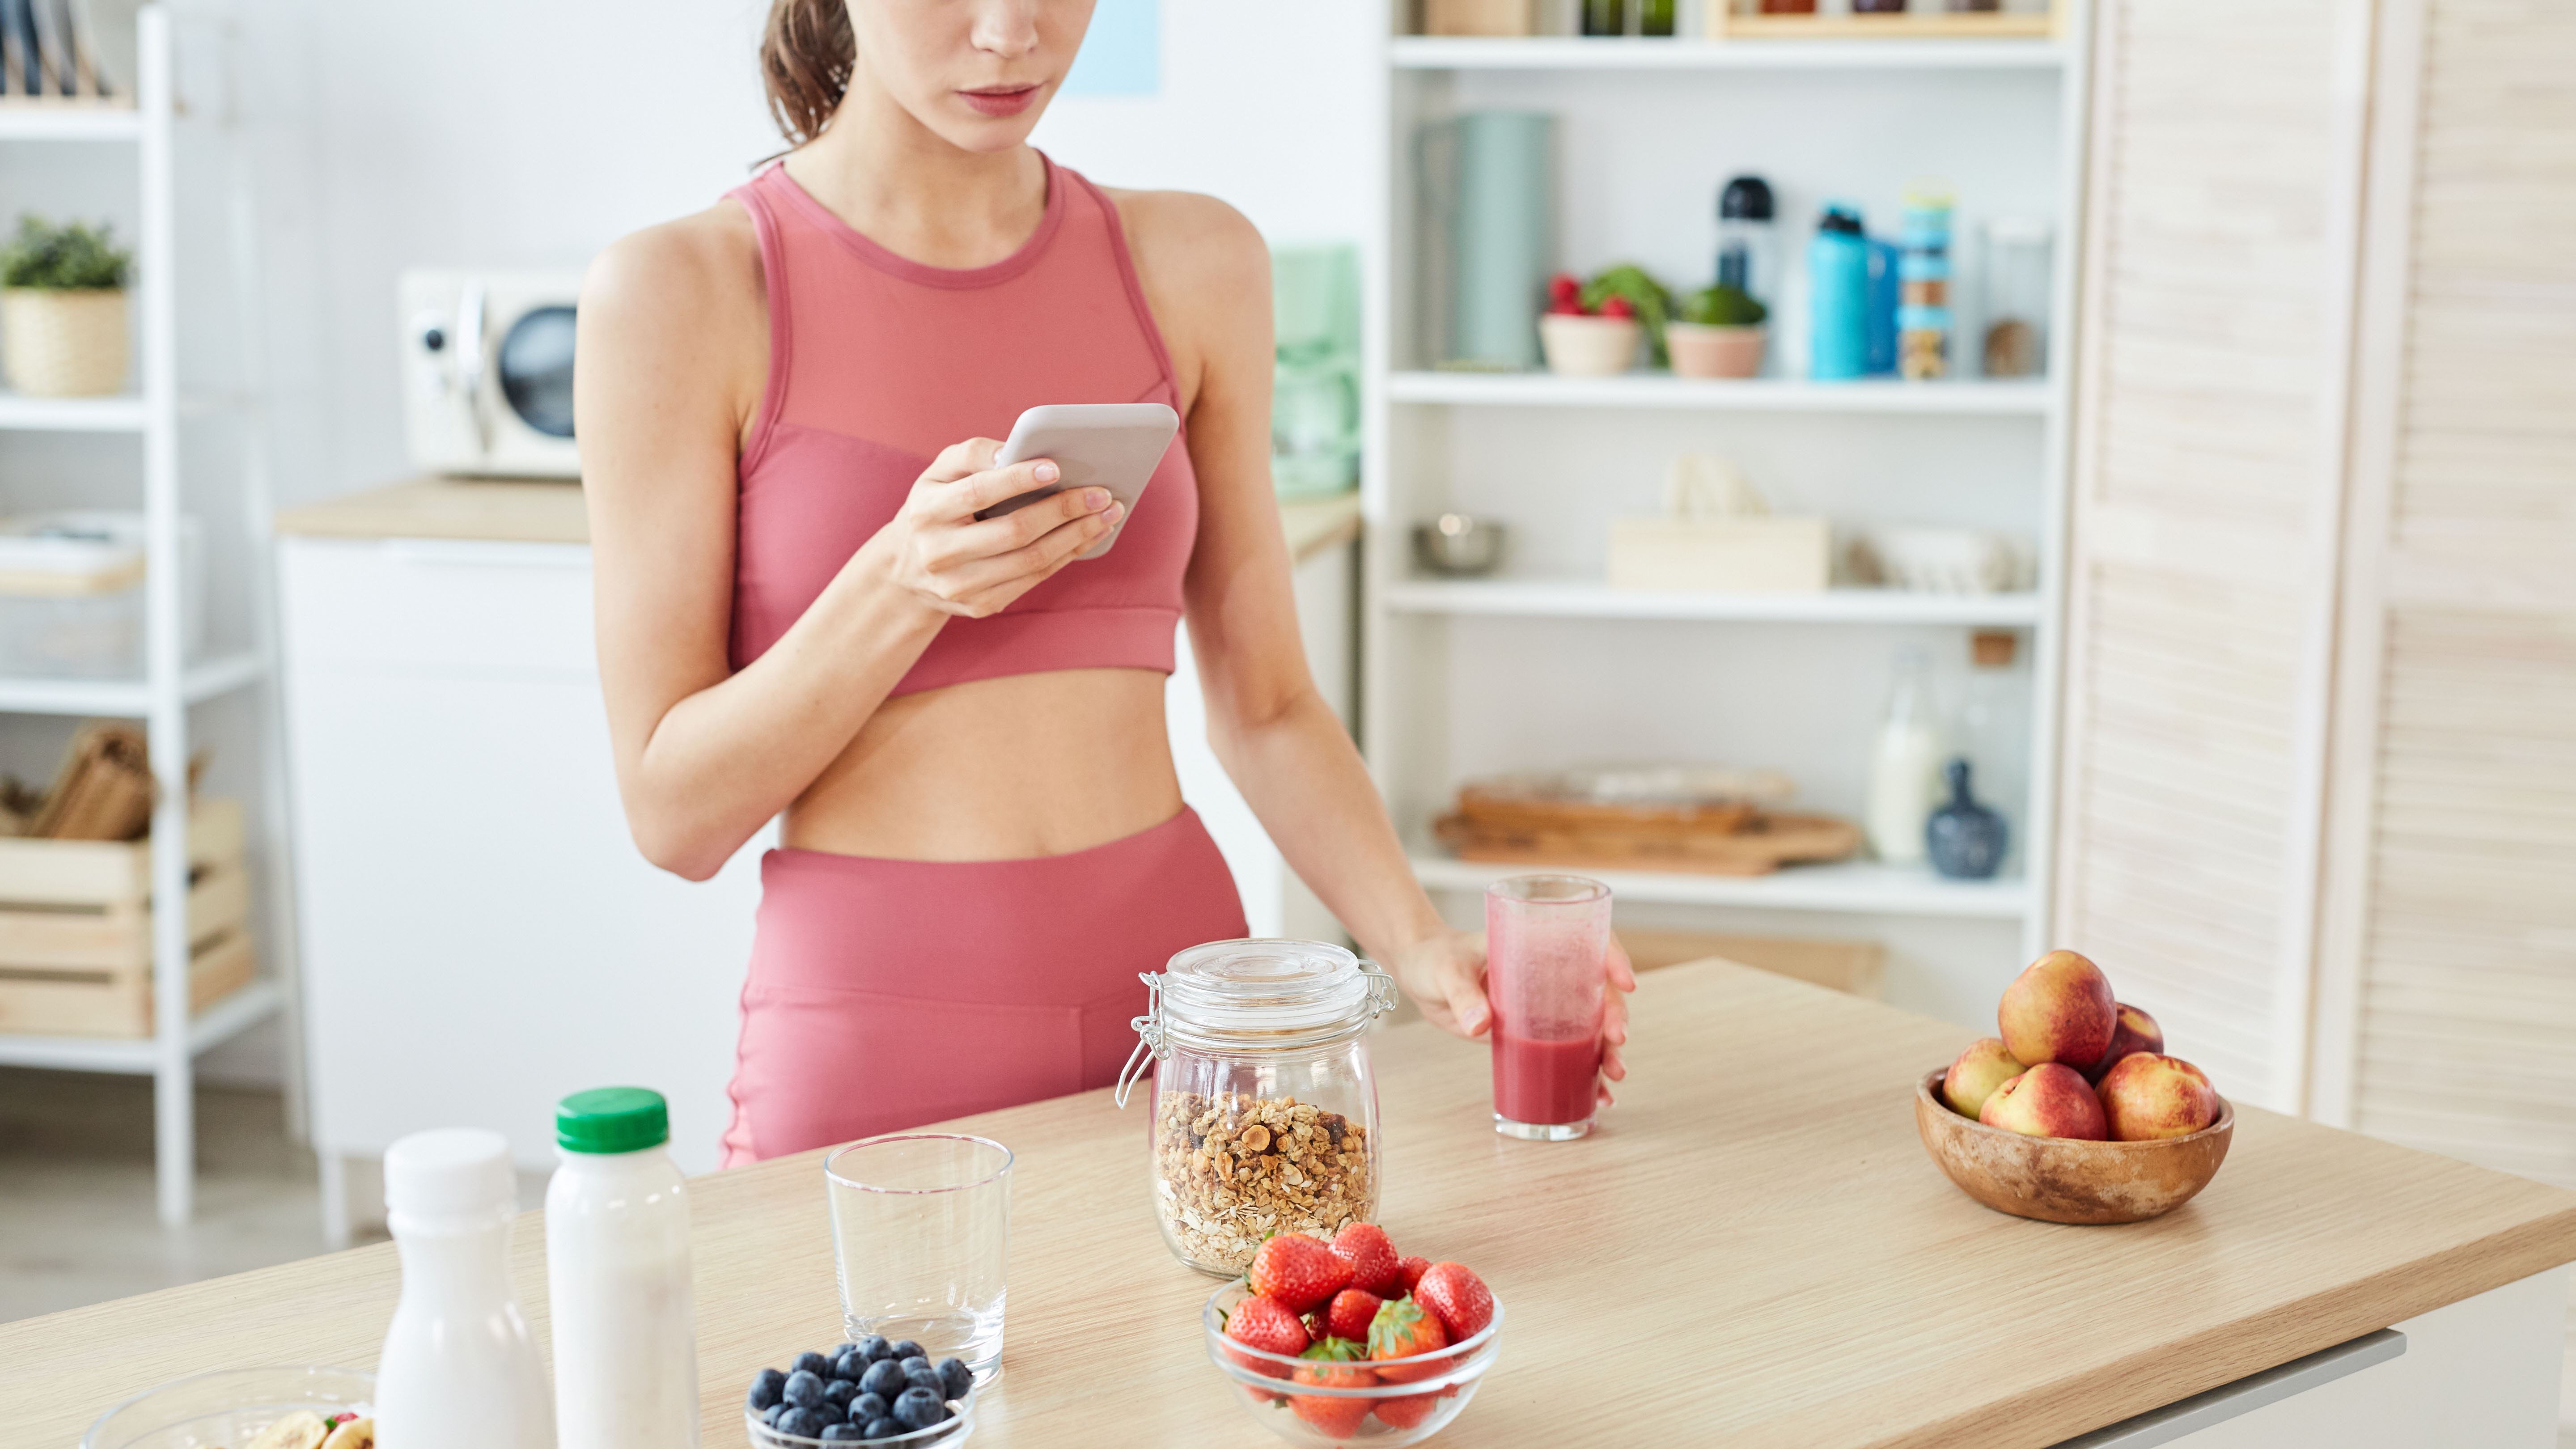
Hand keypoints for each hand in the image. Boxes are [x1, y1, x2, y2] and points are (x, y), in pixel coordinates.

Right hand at [863, 437, 1121, 618]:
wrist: (905, 569)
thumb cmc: (935, 506)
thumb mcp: (938, 473)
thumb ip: (972, 455)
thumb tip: (1016, 451)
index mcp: (926, 511)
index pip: (978, 493)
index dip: (1018, 480)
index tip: (1056, 467)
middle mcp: (939, 552)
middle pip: (1013, 532)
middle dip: (1063, 510)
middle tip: (1101, 493)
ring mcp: (960, 586)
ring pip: (1031, 561)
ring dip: (1076, 536)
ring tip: (1107, 514)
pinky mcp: (980, 605)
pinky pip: (1034, 579)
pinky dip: (1067, 556)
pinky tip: (1089, 536)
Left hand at [1385, 928, 1636, 1107]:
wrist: (1419, 974)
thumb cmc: (1434, 958)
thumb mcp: (1447, 972)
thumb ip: (1463, 996)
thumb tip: (1480, 1024)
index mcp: (1536, 945)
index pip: (1588, 942)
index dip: (1613, 959)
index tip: (1625, 983)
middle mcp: (1549, 973)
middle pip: (1597, 990)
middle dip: (1614, 1016)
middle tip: (1617, 1041)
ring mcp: (1544, 1004)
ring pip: (1589, 1025)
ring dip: (1606, 1050)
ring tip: (1614, 1076)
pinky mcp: (1532, 1031)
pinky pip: (1566, 1049)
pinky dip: (1584, 1071)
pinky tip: (1598, 1094)